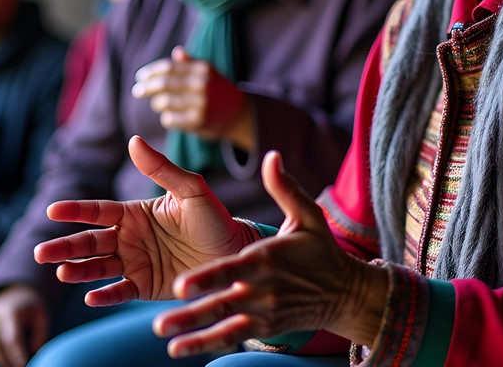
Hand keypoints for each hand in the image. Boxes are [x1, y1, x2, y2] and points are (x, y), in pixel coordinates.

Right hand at [0, 285, 48, 366]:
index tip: (23, 365)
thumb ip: (40, 333)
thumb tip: (33, 351)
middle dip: (4, 360)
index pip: (11, 338)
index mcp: (12, 312)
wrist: (17, 290)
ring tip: (6, 365)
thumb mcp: (41, 315)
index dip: (16, 354)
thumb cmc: (30, 308)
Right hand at [34, 136, 249, 306]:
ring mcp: (134, 263)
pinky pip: (119, 291)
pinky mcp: (144, 286)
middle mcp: (128, 238)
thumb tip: (134, 140)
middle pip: (89, 242)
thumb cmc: (214, 219)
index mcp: (135, 213)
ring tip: (61, 271)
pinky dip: (105, 295)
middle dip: (64, 247)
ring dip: (77, 270)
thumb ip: (162, 169)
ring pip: (97, 267)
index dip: (75, 211)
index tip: (52, 210)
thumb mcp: (191, 190)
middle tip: (40, 252)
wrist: (235, 255)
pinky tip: (91, 295)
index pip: (98, 211)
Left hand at [132, 46, 252, 148]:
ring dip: (157, 104)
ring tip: (160, 104)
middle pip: (163, 84)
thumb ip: (191, 63)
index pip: (169, 67)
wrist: (238, 114)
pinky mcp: (198, 121)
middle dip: (146, 87)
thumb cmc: (217, 90)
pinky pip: (169, 119)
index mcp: (203, 68)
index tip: (139, 77)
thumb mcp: (208, 73)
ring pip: (163, 102)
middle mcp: (202, 84)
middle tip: (136, 92)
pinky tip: (172, 116)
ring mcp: (200, 103)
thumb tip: (177, 51)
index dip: (151, 72)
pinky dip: (166, 117)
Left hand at [152, 151, 388, 358]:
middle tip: (158, 323)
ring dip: (193, 333)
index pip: (232, 270)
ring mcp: (263, 311)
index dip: (207, 278)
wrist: (344, 292)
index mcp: (267, 257)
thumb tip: (272, 155)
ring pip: (222, 324)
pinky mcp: (264, 326)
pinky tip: (179, 349)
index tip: (181, 285)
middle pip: (222, 302)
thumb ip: (284, 188)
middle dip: (191, 314)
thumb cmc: (321, 249)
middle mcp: (263, 288)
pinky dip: (206, 345)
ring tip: (166, 342)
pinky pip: (231, 337)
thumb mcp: (308, 215)